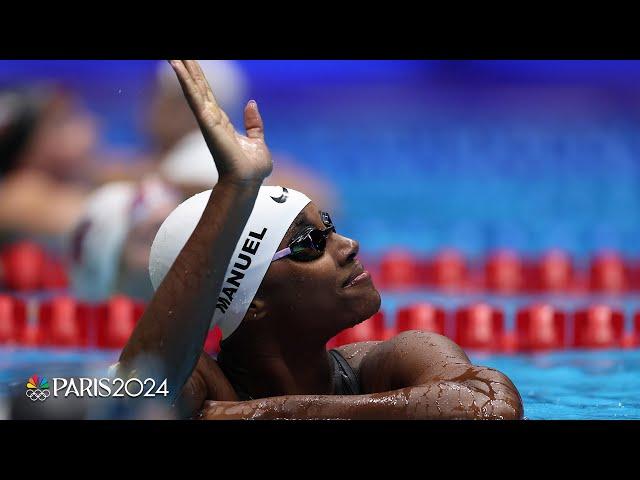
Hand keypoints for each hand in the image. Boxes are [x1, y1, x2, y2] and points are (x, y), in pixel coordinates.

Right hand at [169, 60, 272, 183]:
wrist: (249, 182)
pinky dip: (185, 81)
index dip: (198, 76)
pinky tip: (176, 66)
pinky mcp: (208, 122)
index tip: (190, 61)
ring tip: (173, 55)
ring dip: (182, 70)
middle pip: (197, 86)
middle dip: (188, 68)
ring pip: (193, 88)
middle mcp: (211, 118)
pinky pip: (194, 97)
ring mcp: (207, 120)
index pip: (207, 93)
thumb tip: (251, 104)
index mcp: (221, 121)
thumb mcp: (258, 141)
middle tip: (177, 54)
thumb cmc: (252, 169)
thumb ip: (253, 123)